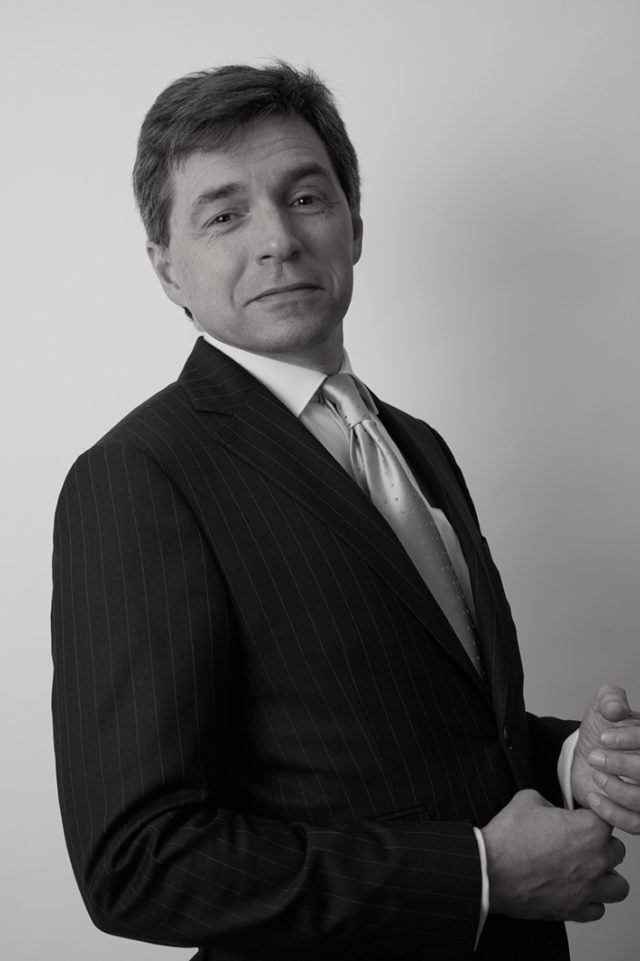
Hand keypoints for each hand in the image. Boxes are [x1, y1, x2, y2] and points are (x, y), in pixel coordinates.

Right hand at [481, 789, 627, 921]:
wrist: (490, 870)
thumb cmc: (507, 837)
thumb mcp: (528, 799)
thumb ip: (552, 803)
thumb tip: (554, 811)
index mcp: (590, 829)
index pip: (606, 819)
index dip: (589, 816)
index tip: (578, 818)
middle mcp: (596, 860)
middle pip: (617, 851)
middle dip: (601, 845)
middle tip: (580, 843)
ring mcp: (588, 888)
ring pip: (618, 886)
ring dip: (606, 877)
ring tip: (588, 870)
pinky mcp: (575, 910)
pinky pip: (598, 909)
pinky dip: (590, 901)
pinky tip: (576, 890)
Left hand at [571, 684, 639, 833]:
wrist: (588, 756)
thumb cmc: (603, 732)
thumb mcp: (604, 705)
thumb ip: (610, 698)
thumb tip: (615, 708)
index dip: (629, 739)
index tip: (603, 737)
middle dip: (620, 765)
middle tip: (594, 757)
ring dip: (616, 789)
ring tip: (596, 775)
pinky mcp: (639, 816)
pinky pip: (636, 824)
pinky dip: (612, 813)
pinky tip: (594, 797)